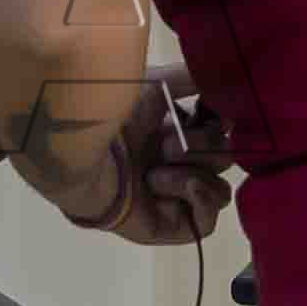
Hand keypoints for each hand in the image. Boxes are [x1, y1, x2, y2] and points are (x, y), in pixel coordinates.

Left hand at [97, 79, 232, 247]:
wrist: (79, 157)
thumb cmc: (110, 118)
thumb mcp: (155, 86)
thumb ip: (191, 79)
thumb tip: (227, 78)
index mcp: (171, 132)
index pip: (220, 131)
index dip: (221, 123)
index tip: (213, 113)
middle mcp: (174, 165)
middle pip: (224, 158)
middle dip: (202, 147)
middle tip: (165, 145)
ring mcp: (172, 198)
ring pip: (220, 189)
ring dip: (194, 172)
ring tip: (156, 171)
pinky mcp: (168, 226)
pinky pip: (207, 222)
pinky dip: (202, 199)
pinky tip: (185, 185)